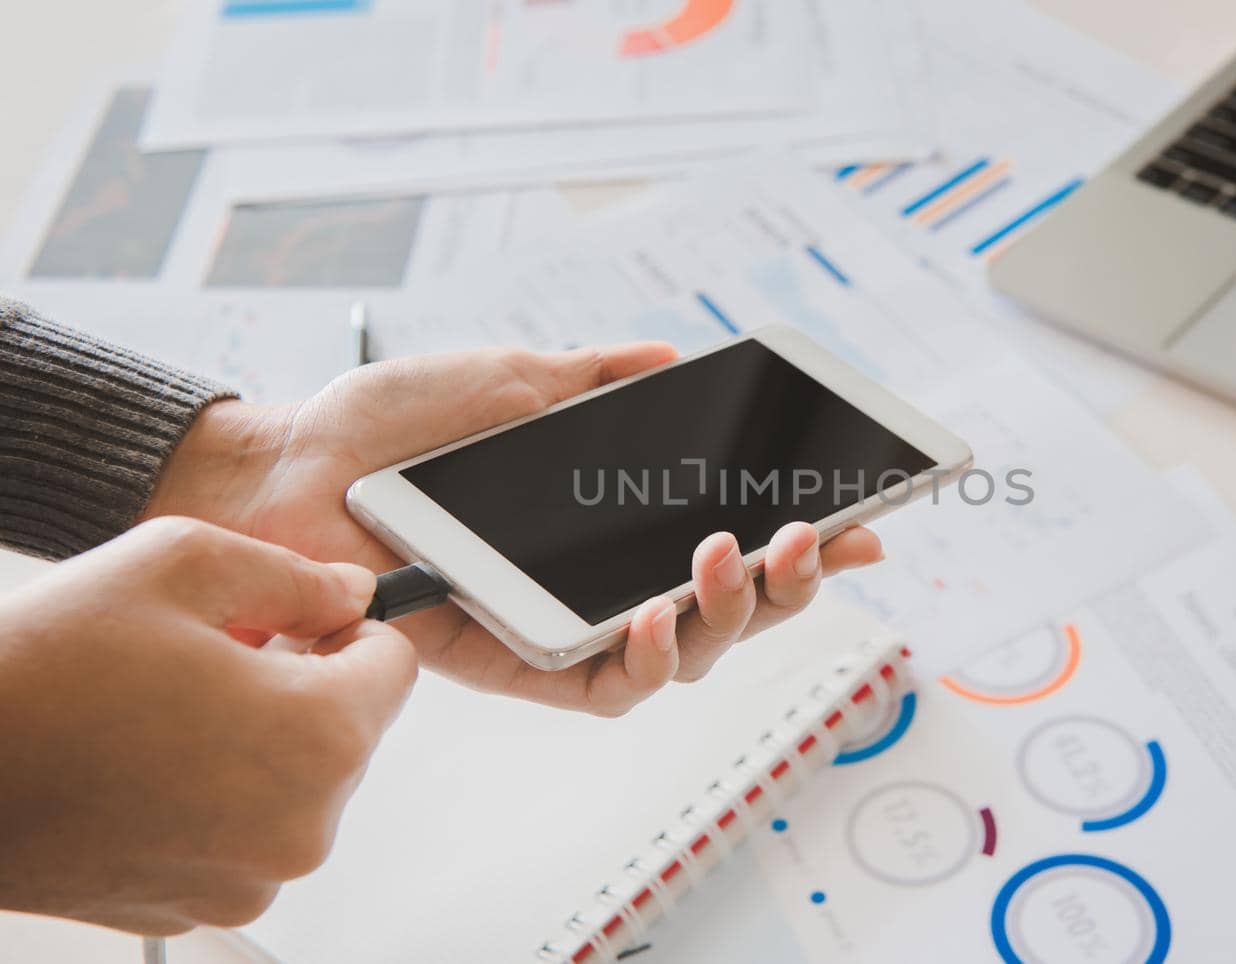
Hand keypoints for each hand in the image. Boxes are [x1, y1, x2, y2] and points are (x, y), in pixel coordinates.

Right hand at [0, 518, 416, 934]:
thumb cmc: (39, 676)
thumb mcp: (179, 565)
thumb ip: (293, 575)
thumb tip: (349, 591)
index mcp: (318, 738)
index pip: (396, 664)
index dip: (348, 628)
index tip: (301, 617)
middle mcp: (302, 823)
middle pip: (351, 726)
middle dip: (300, 682)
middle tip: (210, 657)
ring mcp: (253, 876)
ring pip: (301, 779)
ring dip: (258, 738)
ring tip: (165, 708)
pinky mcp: (205, 902)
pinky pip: (250, 828)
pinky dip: (220, 791)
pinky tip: (148, 759)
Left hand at [143, 345, 883, 715]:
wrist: (294, 468)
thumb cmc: (395, 426)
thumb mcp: (513, 378)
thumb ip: (596, 375)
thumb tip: (671, 356)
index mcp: (615, 517)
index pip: (732, 535)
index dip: (804, 540)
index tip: (867, 521)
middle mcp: (605, 578)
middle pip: (731, 607)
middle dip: (789, 581)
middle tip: (806, 539)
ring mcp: (570, 626)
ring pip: (688, 654)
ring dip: (730, 615)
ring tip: (731, 557)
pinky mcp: (523, 665)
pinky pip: (609, 689)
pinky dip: (648, 660)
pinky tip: (656, 617)